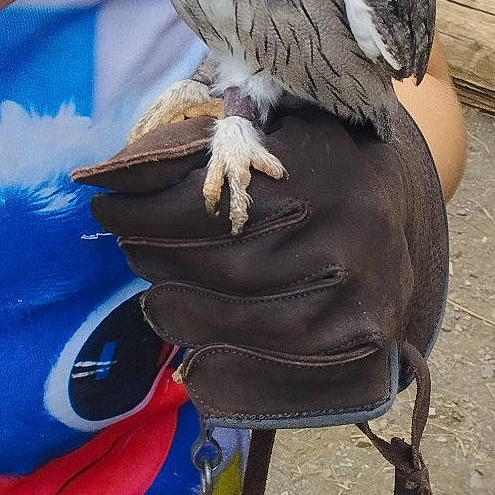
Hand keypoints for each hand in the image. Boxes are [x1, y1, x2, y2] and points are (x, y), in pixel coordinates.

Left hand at [72, 102, 446, 427]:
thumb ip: (211, 141)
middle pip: (226, 262)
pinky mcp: (363, 338)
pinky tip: (191, 356)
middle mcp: (353, 225)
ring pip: (248, 317)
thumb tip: (117, 170)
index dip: (145, 208)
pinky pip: (280, 365)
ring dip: (182, 312)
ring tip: (153, 298)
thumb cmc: (308, 164)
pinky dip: (225, 364)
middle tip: (125, 249)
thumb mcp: (272, 128)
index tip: (103, 205)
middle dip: (158, 257)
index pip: (214, 196)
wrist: (392, 214)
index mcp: (323, 164)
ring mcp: (364, 287)